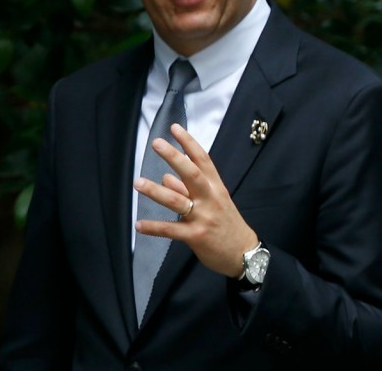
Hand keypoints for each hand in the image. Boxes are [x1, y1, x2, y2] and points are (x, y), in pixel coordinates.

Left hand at [134, 124, 258, 277]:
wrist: (244, 253)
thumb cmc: (227, 224)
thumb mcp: (214, 203)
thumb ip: (189, 190)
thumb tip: (166, 178)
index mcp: (216, 187)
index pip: (203, 160)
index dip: (189, 143)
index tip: (175, 128)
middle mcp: (210, 198)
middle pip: (192, 174)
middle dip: (174, 157)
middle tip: (157, 143)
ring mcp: (203, 217)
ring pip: (178, 201)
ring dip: (156, 191)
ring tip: (138, 182)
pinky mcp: (196, 236)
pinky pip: (172, 230)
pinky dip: (155, 227)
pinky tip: (139, 225)